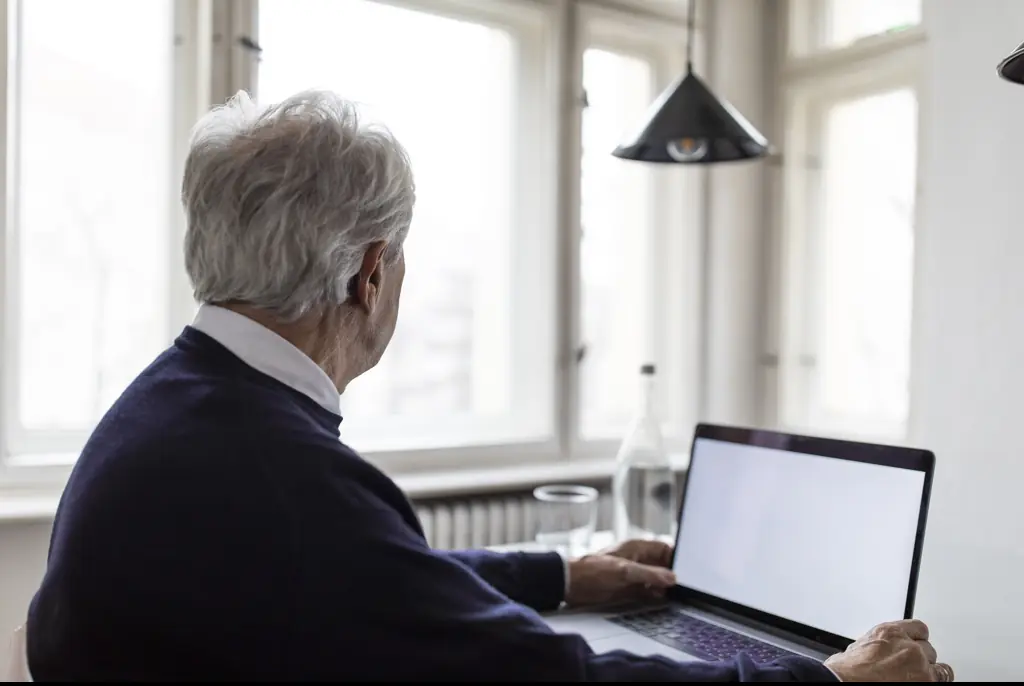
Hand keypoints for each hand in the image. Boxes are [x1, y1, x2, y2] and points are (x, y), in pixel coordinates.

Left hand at [564, 539, 675, 606]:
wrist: (571, 584)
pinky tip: (663, 601)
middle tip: (686, 586)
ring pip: (656, 580)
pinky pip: (647, 592)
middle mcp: (637, 560)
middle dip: (673, 574)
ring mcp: (633, 575)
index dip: (676, 557)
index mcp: (637, 548)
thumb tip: (672, 577)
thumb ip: (649, 574)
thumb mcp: (625, 571)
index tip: (689, 569)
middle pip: (662, 566)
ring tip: (679, 595)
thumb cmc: (593, 570)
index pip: (664, 548)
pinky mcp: (627, 589)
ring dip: (665, 587)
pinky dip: (655, 596)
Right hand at [824, 619, 953, 681]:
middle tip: (912, 668)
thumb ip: (876, 646)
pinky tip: (929, 681)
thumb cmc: (847, 671)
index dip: (917, 639)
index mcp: (890, 632)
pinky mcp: (927, 680)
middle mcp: (908, 645)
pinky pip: (943, 679)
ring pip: (940, 667)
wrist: (847, 682)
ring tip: (921, 678)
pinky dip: (936, 681)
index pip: (918, 628)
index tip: (916, 646)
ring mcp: (920, 665)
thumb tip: (877, 652)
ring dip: (931, 673)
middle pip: (929, 649)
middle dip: (922, 658)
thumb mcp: (858, 648)